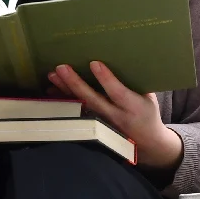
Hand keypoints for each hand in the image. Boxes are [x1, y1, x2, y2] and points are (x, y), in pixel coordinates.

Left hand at [48, 62, 183, 170]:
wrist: (148, 142)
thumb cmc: (147, 112)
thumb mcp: (148, 97)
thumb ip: (133, 82)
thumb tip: (116, 57)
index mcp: (134, 107)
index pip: (118, 93)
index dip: (106, 79)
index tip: (94, 63)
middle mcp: (117, 117)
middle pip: (94, 100)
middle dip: (76, 84)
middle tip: (62, 68)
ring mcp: (104, 124)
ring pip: (82, 107)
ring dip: (66, 91)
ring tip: (52, 75)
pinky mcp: (94, 127)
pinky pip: (77, 113)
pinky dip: (64, 102)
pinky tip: (51, 91)